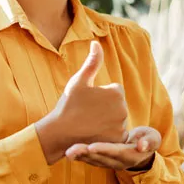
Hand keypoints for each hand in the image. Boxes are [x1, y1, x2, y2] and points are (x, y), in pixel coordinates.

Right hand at [35, 41, 127, 164]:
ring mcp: (121, 126)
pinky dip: (108, 134)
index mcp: (116, 92)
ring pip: (117, 119)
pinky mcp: (118, 140)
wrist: (60, 132)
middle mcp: (123, 109)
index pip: (115, 90)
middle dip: (106, 108)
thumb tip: (96, 42)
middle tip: (87, 113)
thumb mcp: (79, 80)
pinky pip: (117, 133)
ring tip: (89, 123)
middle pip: (118, 105)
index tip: (88, 101)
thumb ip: (92, 62)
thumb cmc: (68, 104)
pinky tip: (95, 133)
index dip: (101, 95)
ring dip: (107, 120)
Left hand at [64, 126, 161, 170]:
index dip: (104, 150)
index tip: (91, 147)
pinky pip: (90, 159)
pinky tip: (68, 150)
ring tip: (67, 151)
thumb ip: (150, 141)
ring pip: (92, 160)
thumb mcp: (153, 138)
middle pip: (100, 158)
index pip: (115, 152)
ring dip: (79, 156)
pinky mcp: (102, 159)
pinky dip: (80, 155)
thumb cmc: (147, 139)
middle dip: (85, 154)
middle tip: (71, 150)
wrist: (142, 148)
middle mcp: (118, 161)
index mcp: (130, 155)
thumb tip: (142, 146)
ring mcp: (109, 162)